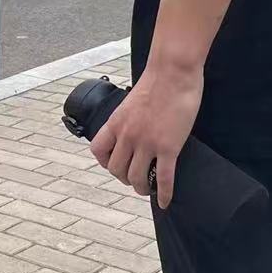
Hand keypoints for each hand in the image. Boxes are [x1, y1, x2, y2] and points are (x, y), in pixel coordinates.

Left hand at [89, 61, 203, 209]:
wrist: (173, 71)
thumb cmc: (158, 80)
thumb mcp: (132, 101)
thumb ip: (130, 117)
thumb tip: (134, 126)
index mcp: (116, 122)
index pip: (97, 151)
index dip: (105, 163)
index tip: (115, 165)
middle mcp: (127, 135)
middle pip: (117, 170)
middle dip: (125, 178)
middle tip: (135, 179)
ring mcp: (147, 143)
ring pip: (137, 178)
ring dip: (142, 188)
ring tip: (148, 189)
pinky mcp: (168, 147)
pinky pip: (164, 178)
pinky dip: (164, 194)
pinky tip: (165, 201)